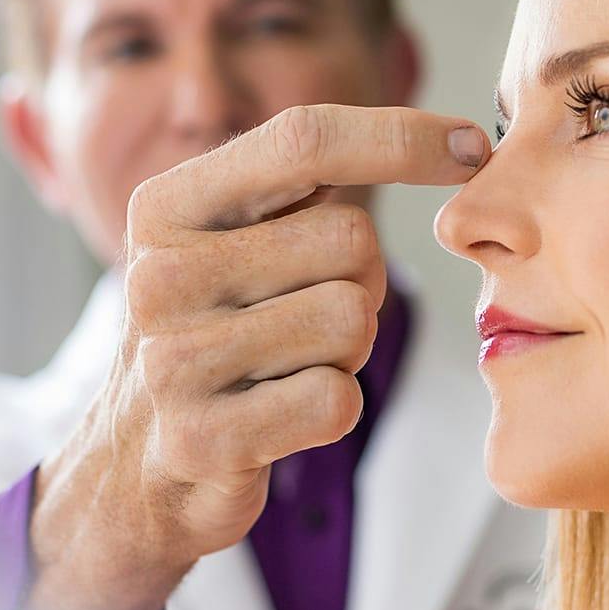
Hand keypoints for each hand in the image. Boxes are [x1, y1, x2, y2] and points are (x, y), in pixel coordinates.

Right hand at [27, 105, 489, 609]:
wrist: (135, 470)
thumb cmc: (217, 335)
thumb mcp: (234, 241)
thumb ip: (306, 182)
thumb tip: (457, 144)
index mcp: (164, 207)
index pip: (303, 140)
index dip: (401, 138)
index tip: (473, 146)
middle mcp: (158, 274)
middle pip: (350, 241)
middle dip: (364, 280)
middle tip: (307, 317)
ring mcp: (173, 361)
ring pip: (352, 319)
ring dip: (349, 349)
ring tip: (287, 366)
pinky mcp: (202, 438)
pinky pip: (337, 399)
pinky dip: (335, 408)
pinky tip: (283, 414)